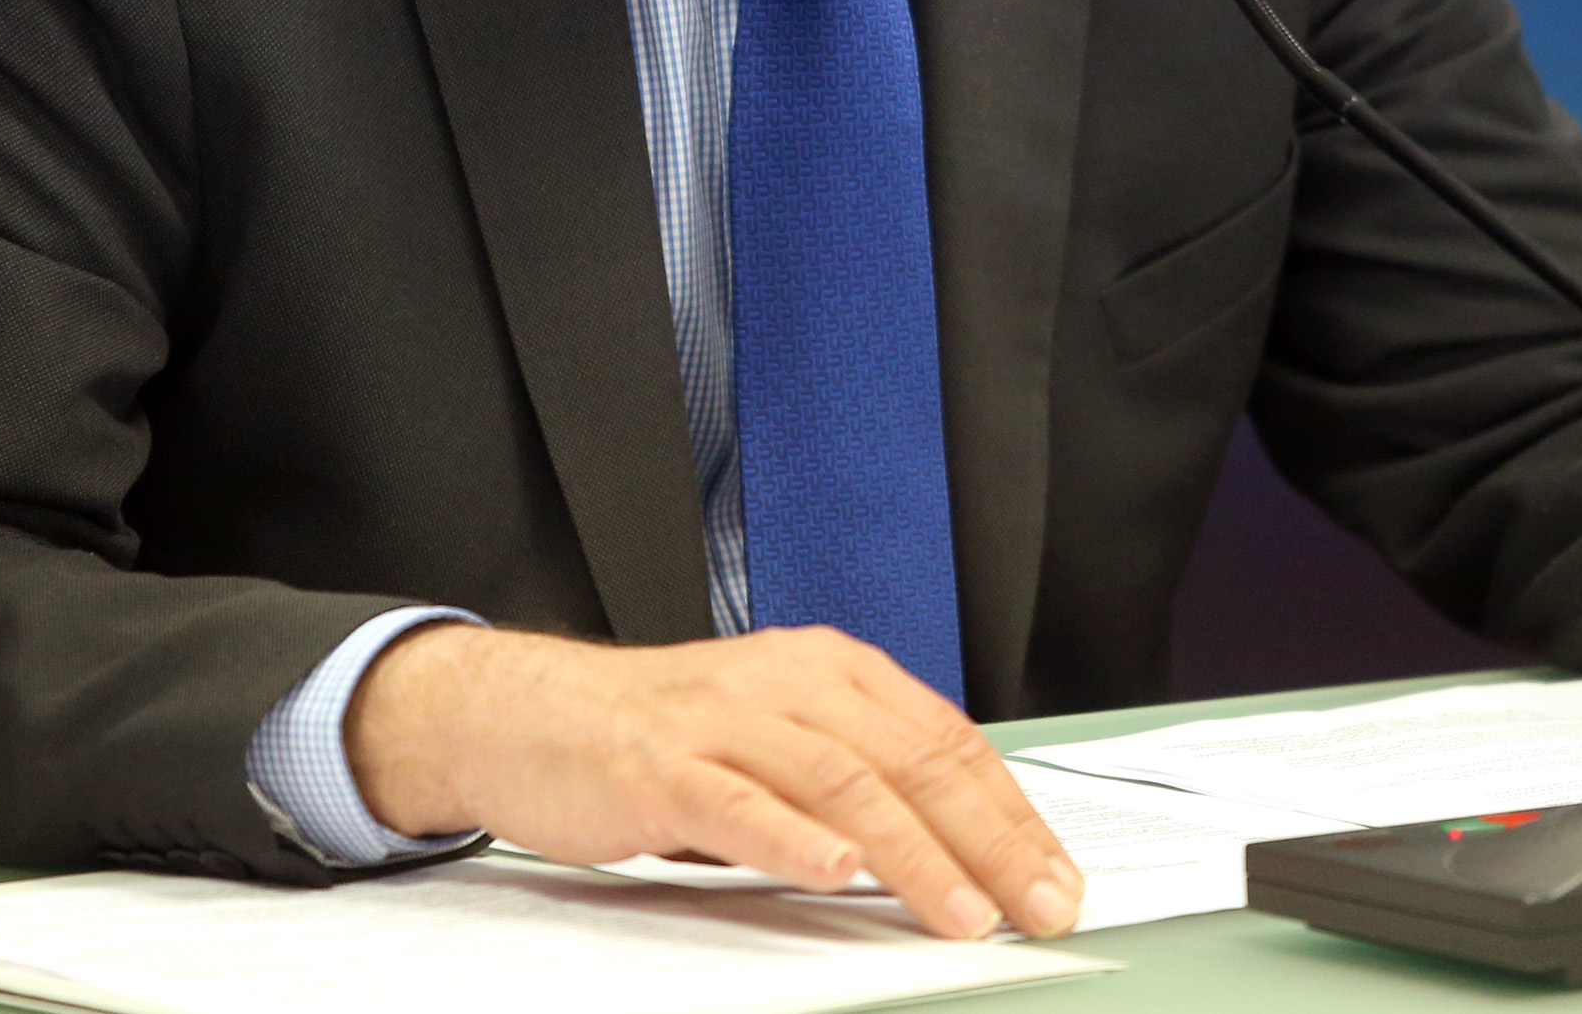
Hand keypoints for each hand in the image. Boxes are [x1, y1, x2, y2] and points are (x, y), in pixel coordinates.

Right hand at [343, 622, 1082, 939]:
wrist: (524, 712)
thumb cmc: (658, 737)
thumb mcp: (772, 736)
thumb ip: (851, 774)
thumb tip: (957, 846)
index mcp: (826, 669)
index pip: (945, 740)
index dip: (1011, 812)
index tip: (1057, 877)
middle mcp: (786, 681)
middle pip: (911, 760)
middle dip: (989, 841)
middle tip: (1040, 904)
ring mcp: (722, 720)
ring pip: (842, 784)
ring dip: (914, 854)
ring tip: (962, 913)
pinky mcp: (660, 766)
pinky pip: (738, 803)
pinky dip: (792, 839)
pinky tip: (834, 872)